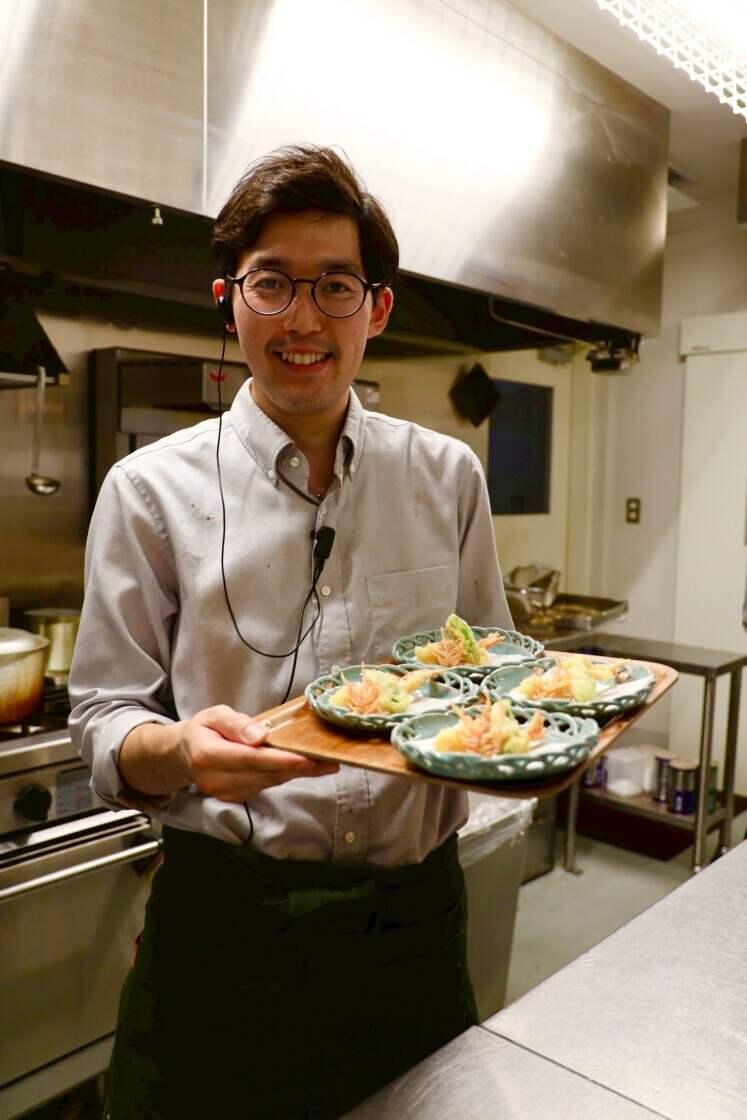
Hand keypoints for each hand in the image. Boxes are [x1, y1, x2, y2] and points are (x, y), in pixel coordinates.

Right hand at [176, 705, 338, 802]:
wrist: (184, 756)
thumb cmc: (203, 730)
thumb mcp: (214, 715)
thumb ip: (236, 724)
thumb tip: (260, 736)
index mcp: (207, 755)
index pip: (251, 759)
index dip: (281, 760)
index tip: (308, 758)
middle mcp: (216, 780)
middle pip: (265, 774)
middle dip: (300, 767)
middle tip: (331, 759)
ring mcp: (226, 793)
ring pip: (270, 782)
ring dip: (299, 773)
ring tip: (327, 763)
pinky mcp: (236, 798)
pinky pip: (266, 785)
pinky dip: (286, 776)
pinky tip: (306, 767)